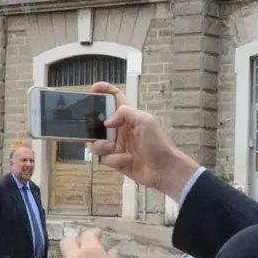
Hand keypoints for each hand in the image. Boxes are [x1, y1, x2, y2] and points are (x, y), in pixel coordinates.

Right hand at [90, 82, 199, 201]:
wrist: (164, 169)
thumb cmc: (158, 143)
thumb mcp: (145, 121)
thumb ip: (125, 113)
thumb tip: (107, 121)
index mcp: (129, 117)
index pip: (115, 99)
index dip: (105, 91)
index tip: (93, 88)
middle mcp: (121, 130)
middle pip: (100, 122)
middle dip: (93, 125)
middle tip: (93, 128)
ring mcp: (118, 146)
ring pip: (98, 142)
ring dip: (103, 145)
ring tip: (113, 147)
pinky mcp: (116, 161)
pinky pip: (104, 158)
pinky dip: (114, 159)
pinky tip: (127, 159)